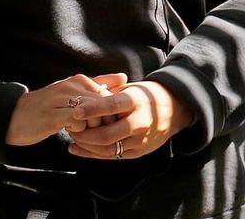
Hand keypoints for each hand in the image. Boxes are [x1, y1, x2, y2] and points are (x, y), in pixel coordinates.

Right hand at [4, 72, 128, 146]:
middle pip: (102, 103)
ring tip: (83, 133)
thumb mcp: (72, 93)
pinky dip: (80, 131)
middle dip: (104, 120)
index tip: (106, 123)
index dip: (110, 112)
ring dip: (92, 127)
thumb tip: (124, 77)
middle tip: (96, 131)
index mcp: (78, 80)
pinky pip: (77, 122)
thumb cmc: (48, 108)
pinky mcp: (52, 115)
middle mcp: (71, 85)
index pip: (108, 94)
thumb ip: (98, 84)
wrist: (14, 117)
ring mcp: (61, 99)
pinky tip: (73, 135)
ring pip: (92, 112)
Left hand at [67, 80, 194, 159]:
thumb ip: (108, 95)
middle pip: (107, 135)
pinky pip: (112, 156)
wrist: (174, 109)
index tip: (75, 110)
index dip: (92, 109)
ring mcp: (140, 139)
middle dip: (84, 134)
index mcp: (136, 101)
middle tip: (69, 127)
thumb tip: (83, 98)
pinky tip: (79, 149)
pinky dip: (93, 154)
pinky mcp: (138, 151)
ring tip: (73, 138)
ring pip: (107, 149)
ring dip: (87, 145)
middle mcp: (139, 122)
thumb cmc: (145, 95)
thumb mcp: (130, 88)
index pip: (111, 106)